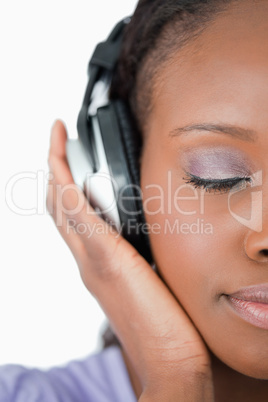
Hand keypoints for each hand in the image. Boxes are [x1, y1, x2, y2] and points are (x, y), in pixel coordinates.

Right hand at [46, 120, 213, 400]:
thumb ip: (140, 253)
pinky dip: (66, 186)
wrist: (168, 357)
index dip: (65, 187)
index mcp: (97, 263)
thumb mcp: (149, 277)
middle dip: (54, 169)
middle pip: (58, 207)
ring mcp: (92, 258)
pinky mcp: (106, 257)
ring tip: (58, 141)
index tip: (68, 159)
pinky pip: (76, 213)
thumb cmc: (162, 324)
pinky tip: (63, 164)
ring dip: (56, 170)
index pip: (72, 218)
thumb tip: (147, 230)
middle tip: (57, 140)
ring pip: (61, 205)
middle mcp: (87, 259)